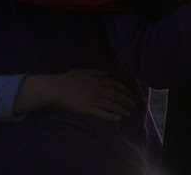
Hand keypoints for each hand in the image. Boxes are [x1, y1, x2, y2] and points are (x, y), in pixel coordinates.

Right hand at [13, 69, 135, 121]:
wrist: (57, 88)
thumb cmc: (69, 79)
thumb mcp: (84, 71)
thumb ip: (97, 72)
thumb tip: (108, 73)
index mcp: (97, 80)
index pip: (115, 85)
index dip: (124, 90)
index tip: (131, 94)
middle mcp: (98, 90)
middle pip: (116, 96)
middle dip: (126, 101)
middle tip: (133, 106)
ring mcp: (93, 100)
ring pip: (111, 105)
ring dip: (121, 110)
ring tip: (128, 114)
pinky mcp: (87, 109)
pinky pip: (101, 114)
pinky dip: (110, 117)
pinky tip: (117, 120)